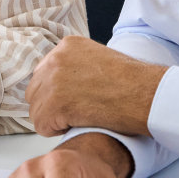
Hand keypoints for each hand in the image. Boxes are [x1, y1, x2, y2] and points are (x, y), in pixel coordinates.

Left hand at [26, 36, 166, 136]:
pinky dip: (56, 131)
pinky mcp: (55, 102)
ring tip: (78, 119)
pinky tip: (77, 124)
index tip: (73, 100)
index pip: (43, 73)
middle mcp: (55, 58)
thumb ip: (75, 67)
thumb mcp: (98, 59)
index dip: (56, 92)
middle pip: (35, 91)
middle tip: (75, 113)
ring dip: (53, 120)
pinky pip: (41, 126)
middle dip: (51, 106)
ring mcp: (53, 79)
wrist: (143, 93)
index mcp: (67, 45)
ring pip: (36, 110)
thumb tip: (63, 86)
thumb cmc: (130, 82)